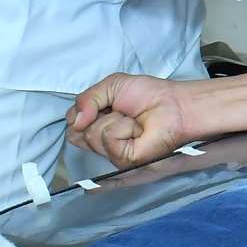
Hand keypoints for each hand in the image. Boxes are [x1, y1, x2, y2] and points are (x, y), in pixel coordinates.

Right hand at [66, 73, 193, 169]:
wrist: (174, 104)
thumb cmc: (149, 95)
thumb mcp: (111, 86)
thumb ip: (86, 99)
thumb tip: (75, 121)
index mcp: (97, 125)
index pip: (72, 125)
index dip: (81, 112)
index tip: (103, 104)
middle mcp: (102, 143)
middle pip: (76, 134)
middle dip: (95, 115)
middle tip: (119, 111)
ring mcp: (112, 153)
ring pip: (91, 136)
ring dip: (114, 119)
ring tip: (132, 119)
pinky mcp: (124, 159)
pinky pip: (109, 140)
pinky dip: (122, 127)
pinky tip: (137, 129)